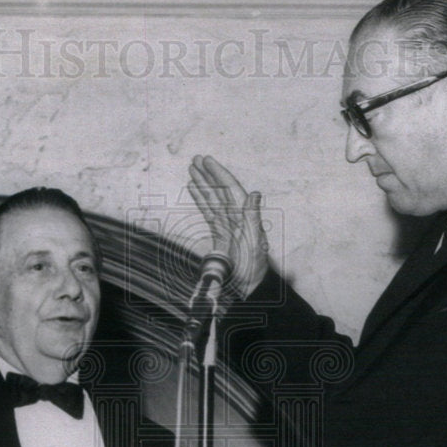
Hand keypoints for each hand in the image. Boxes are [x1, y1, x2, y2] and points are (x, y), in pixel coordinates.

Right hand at [188, 155, 268, 298]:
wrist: (247, 287)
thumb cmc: (253, 267)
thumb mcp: (254, 242)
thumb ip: (252, 218)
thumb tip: (255, 194)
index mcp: (245, 215)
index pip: (230, 189)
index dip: (219, 173)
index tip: (207, 161)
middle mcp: (236, 217)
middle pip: (219, 190)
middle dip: (208, 174)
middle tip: (195, 159)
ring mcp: (226, 224)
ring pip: (212, 199)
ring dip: (202, 184)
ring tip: (191, 170)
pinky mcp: (219, 233)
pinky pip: (208, 212)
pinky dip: (201, 200)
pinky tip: (193, 190)